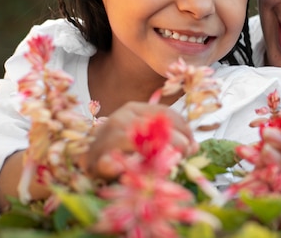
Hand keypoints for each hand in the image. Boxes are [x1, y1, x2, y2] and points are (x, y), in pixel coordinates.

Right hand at [81, 101, 197, 179]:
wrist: (86, 159)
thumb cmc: (120, 148)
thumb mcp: (144, 136)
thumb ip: (168, 138)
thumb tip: (194, 147)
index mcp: (134, 109)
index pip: (165, 113)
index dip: (184, 129)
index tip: (193, 144)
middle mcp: (121, 118)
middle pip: (157, 126)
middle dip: (177, 142)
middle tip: (186, 155)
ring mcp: (107, 138)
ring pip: (139, 143)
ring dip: (160, 156)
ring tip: (170, 165)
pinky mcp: (96, 160)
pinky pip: (111, 163)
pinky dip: (124, 168)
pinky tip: (132, 171)